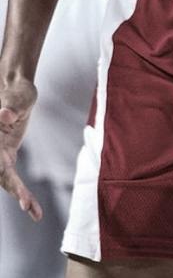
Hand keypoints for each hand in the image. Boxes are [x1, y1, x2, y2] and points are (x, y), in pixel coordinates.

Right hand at [0, 75, 40, 220]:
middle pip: (3, 176)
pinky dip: (23, 193)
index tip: (12, 183)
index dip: (4, 174)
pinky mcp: (8, 158)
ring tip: (36, 213)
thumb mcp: (17, 99)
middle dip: (16, 191)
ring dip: (21, 198)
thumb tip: (5, 114)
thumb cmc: (17, 94)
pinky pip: (14, 179)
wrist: (16, 92)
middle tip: (27, 205)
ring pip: (8, 182)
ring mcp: (1, 157)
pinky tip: (34, 209)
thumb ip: (11, 108)